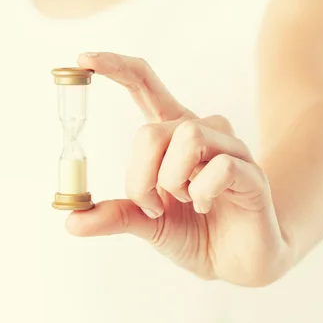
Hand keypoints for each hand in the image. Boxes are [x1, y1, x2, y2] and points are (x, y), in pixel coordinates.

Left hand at [67, 52, 294, 286]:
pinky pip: (219, 166)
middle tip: (152, 206)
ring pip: (186, 138)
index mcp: (171, 136)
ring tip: (186, 202)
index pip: (145, 85)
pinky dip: (202, 193)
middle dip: (140, 178)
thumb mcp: (147, 223)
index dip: (116, 67)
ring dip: (173, 182)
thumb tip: (72, 221)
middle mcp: (200, 132)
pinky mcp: (251, 171)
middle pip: (151, 132)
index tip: (83, 59)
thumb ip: (115, 215)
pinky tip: (207, 206)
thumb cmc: (194, 233)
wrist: (237, 264)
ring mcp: (229, 148)